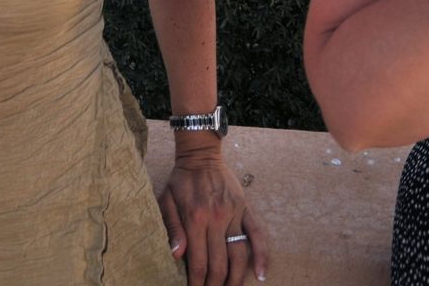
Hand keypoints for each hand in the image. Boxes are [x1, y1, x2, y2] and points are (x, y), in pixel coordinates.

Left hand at [159, 148, 270, 284]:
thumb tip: (177, 255)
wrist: (200, 155)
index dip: (197, 283)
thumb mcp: (166, 201)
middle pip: (219, 265)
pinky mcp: (245, 209)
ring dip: (235, 279)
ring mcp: (234, 214)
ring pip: (239, 255)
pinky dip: (261, 256)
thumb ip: (171, 228)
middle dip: (215, 285)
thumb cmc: (180, 181)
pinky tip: (261, 274)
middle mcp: (217, 219)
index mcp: (195, 219)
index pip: (198, 263)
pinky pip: (257, 235)